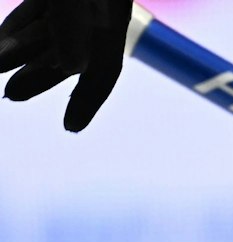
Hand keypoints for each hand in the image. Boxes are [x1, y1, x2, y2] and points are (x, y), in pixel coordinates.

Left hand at [0, 0, 134, 131]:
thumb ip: (73, 22)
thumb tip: (73, 67)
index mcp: (112, 14)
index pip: (105, 66)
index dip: (89, 99)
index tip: (70, 127)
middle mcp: (96, 9)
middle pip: (71, 52)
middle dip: (40, 75)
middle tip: (12, 94)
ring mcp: (73, 0)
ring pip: (46, 32)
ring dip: (20, 53)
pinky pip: (36, 13)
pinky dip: (18, 29)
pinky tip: (1, 42)